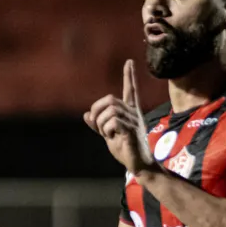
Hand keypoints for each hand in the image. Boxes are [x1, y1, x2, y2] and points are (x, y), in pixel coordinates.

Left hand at [84, 59, 155, 173]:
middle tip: (98, 127)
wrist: (139, 165)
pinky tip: (113, 138)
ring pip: (110, 112)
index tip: (129, 62)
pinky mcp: (132, 132)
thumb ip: (98, 125)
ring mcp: (134, 122)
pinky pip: (114, 122)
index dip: (129, 76)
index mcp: (129, 112)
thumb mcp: (109, 136)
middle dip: (97, 112)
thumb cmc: (126, 150)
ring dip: (102, 124)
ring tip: (108, 135)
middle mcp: (133, 114)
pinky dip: (107, 130)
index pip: (130, 90)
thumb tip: (85, 115)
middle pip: (110, 100)